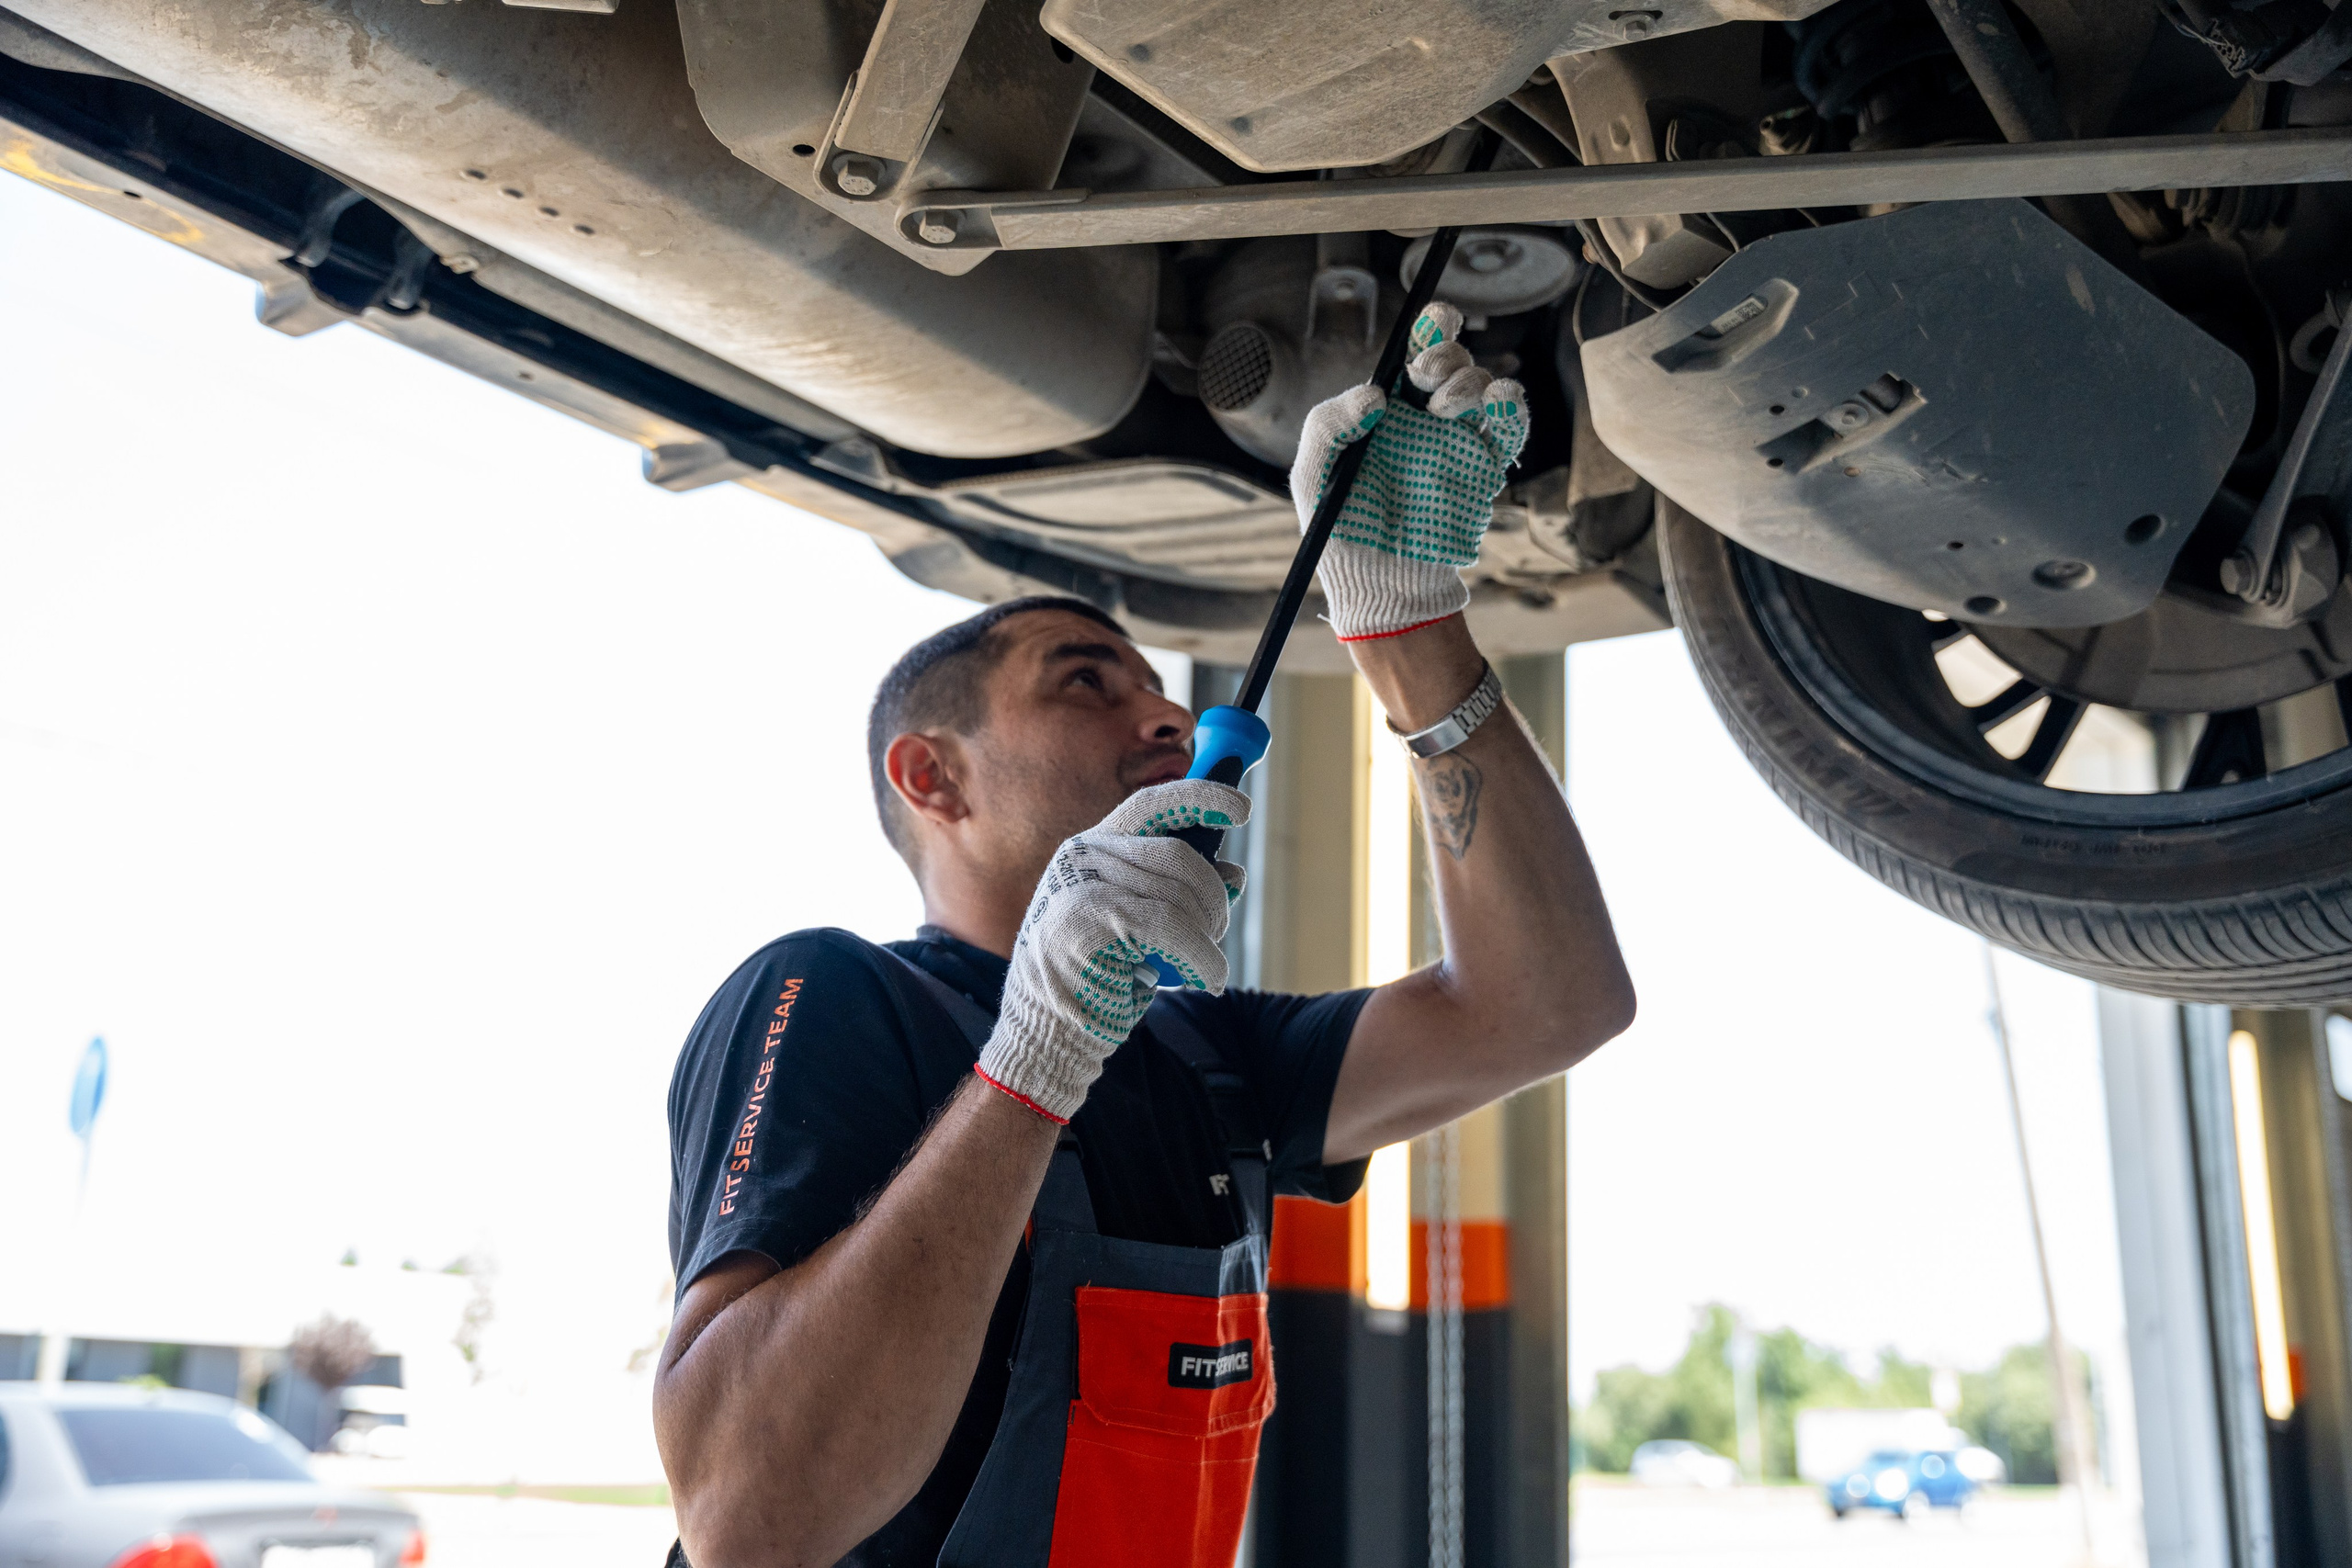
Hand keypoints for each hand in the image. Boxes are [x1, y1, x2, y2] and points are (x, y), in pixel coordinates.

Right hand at [975, 779, 1250, 1121]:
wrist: (1049, 1034)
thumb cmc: (1096, 980)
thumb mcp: (1141, 927)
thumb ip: (1180, 894)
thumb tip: (1234, 873)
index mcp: (1092, 847)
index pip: (1152, 804)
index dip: (1202, 797)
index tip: (1241, 807)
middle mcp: (1081, 855)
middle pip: (1180, 854)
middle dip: (1214, 897)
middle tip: (1218, 934)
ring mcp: (1079, 885)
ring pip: (1181, 894)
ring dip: (1209, 937)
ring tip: (1205, 968)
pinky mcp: (1087, 920)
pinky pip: (1172, 927)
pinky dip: (1202, 956)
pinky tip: (1207, 978)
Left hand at [1288, 302, 1529, 640]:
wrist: (1379, 586)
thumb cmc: (1338, 530)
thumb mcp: (1313, 475)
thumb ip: (1328, 424)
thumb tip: (1375, 393)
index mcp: (1385, 408)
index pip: (1413, 353)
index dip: (1431, 329)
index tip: (1433, 323)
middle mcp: (1425, 417)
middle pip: (1452, 360)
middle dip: (1445, 355)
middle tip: (1425, 379)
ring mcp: (1458, 441)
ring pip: (1483, 386)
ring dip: (1471, 382)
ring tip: (1446, 409)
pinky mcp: (1485, 469)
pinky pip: (1510, 428)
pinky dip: (1512, 408)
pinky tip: (1502, 404)